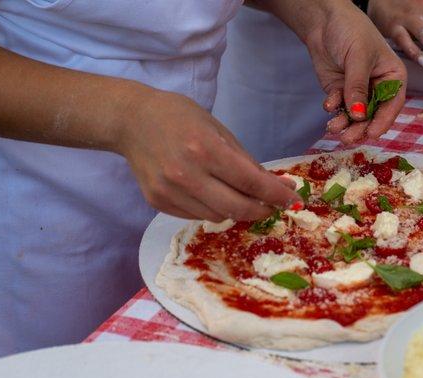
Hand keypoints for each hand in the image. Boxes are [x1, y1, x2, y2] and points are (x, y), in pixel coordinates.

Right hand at [116, 88, 299, 221]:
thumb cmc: (179, 117)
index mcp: (204, 149)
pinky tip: (212, 193)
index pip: (250, 182)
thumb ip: (246, 160)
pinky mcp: (158, 203)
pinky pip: (196, 215)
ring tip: (240, 195)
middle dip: (261, 210)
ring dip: (236, 210)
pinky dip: (212, 209)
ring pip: (217, 216)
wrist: (131, 121)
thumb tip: (276, 184)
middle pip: (236, 208)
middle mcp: (185, 175)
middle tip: (272, 205)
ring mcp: (169, 192)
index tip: (291, 199)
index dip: (275, 194)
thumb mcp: (218, 129)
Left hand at [305, 4, 406, 143]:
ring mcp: (358, 91)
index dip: (383, 121)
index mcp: (392, 77)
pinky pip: (339, 107)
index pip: (392, 104)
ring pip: (355, 115)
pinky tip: (328, 104)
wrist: (323, 21)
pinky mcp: (341, 91)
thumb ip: (357, 87)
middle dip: (360, 127)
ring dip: (345, 123)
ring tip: (333, 127)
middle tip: (347, 138)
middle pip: (372, 114)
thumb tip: (357, 115)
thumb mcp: (357, 57)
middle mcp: (378, 87)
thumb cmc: (350, 31)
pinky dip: (334, 109)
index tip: (371, 134)